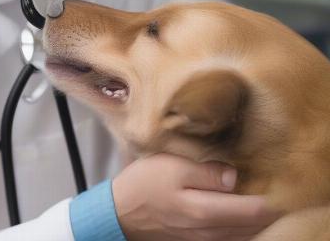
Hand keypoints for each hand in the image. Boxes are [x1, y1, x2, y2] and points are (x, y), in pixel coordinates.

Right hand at [112, 153, 281, 240]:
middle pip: (249, 227)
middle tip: (275, 195)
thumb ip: (205, 173)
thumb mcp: (172, 167)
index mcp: (204, 210)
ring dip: (253, 223)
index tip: (280, 187)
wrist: (120, 211)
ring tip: (262, 206)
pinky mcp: (193, 239)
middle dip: (265, 213)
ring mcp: (201, 238)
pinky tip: (238, 218)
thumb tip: (234, 176)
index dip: (269, 201)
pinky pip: (226, 239)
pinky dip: (238, 229)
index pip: (251, 211)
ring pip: (240, 236)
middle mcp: (207, 230)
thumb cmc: (144, 184)